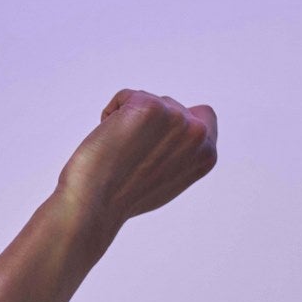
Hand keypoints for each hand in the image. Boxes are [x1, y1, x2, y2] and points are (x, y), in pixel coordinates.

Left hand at [58, 89, 217, 236]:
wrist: (94, 205)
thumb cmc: (122, 197)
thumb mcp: (168, 179)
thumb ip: (180, 153)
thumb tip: (171, 132)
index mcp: (207, 154)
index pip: (203, 115)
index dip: (175, 123)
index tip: (153, 141)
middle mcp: (197, 134)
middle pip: (169, 105)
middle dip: (146, 124)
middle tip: (129, 157)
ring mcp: (175, 118)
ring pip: (147, 99)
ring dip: (127, 120)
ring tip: (118, 153)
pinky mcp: (148, 107)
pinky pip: (125, 97)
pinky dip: (110, 115)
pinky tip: (107, 141)